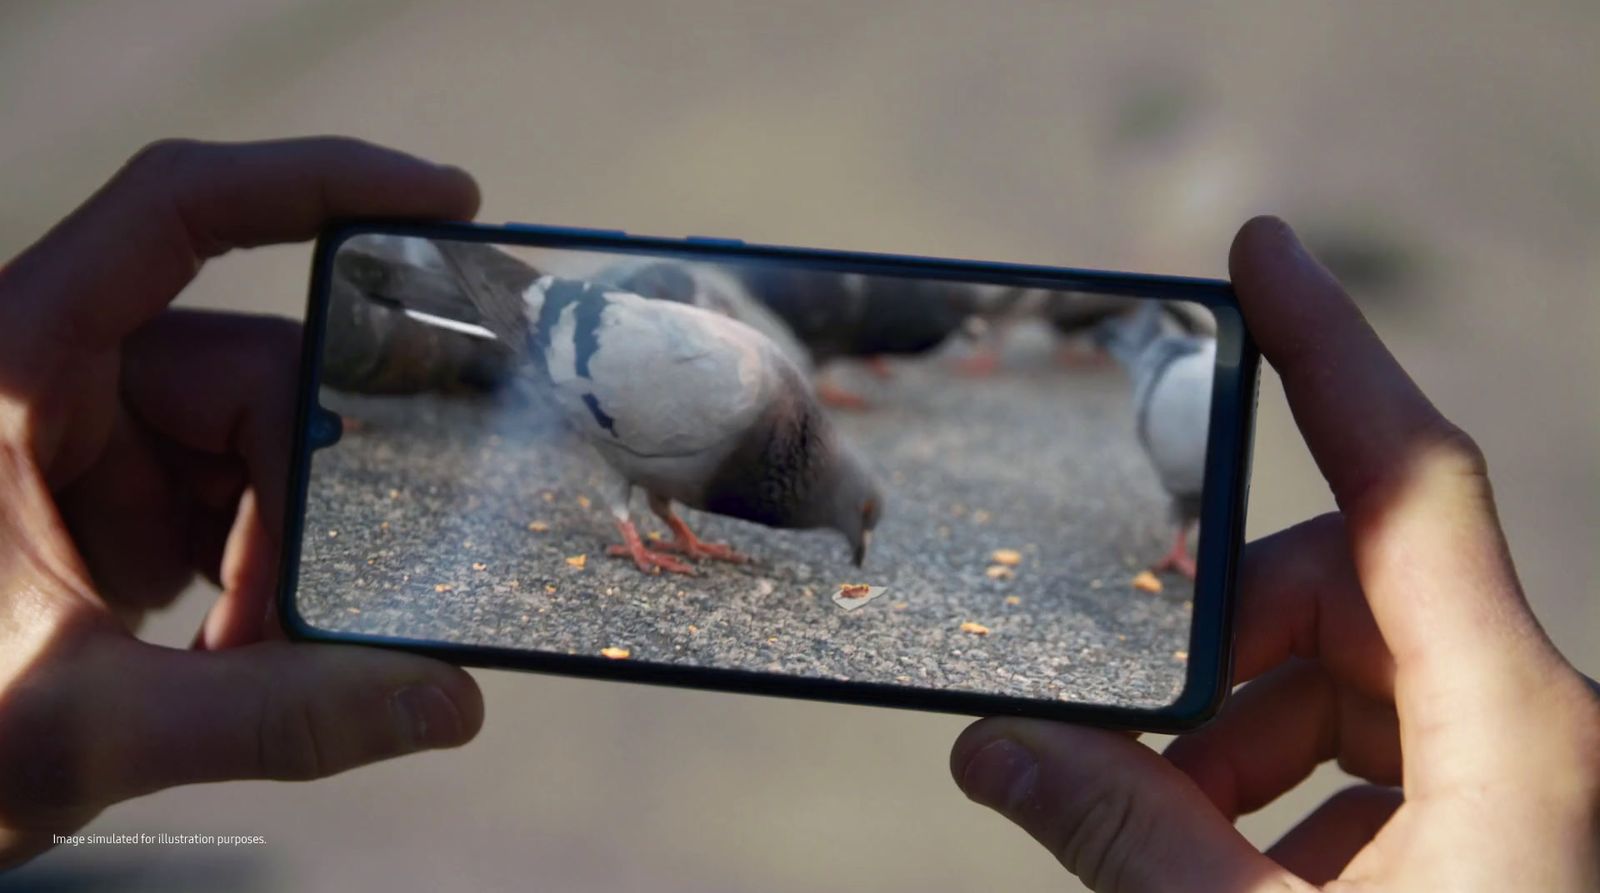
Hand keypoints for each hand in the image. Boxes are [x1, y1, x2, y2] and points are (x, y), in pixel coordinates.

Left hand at [0, 138, 487, 865]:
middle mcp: (60, 378)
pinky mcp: (118, 506)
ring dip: (285, 556)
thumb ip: (269, 716)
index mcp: (14, 365)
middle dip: (306, 499)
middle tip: (319, 614)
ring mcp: (94, 442)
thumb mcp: (79, 725)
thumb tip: (451, 704)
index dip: (315, 180)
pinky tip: (239, 656)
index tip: (449, 201)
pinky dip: (263, 580)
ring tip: (254, 661)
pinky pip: (237, 504)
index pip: (178, 211)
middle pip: (255, 372)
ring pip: (261, 447)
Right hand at [949, 218, 1599, 890]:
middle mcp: (1545, 731)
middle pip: (1354, 599)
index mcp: (1525, 732)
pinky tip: (1237, 880)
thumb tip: (991, 751)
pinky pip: (1388, 761)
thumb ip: (1125, 838)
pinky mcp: (1513, 832)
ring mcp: (1534, 782)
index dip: (1328, 352)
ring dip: (1243, 746)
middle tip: (1123, 756)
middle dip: (1220, 658)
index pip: (1409, 485)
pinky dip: (1291, 800)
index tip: (1256, 251)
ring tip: (1173, 850)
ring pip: (1362, 686)